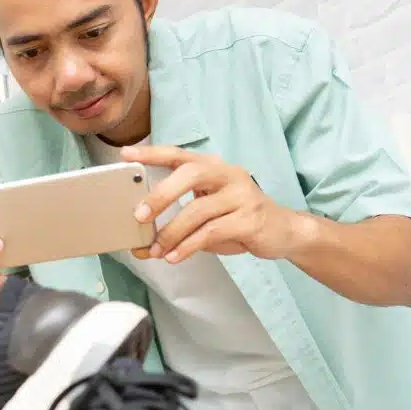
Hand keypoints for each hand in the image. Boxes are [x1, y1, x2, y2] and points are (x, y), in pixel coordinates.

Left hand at [121, 146, 302, 263]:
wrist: (284, 232)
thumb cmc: (237, 220)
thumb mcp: (205, 217)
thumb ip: (174, 226)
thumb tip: (140, 247)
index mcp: (214, 167)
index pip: (179, 155)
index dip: (152, 153)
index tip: (126, 155)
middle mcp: (229, 175)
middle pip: (191, 174)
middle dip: (161, 195)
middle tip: (138, 216)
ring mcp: (242, 195)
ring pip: (199, 210)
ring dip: (172, 232)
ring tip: (156, 250)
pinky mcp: (250, 219)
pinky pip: (212, 232)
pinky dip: (189, 246)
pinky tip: (175, 256)